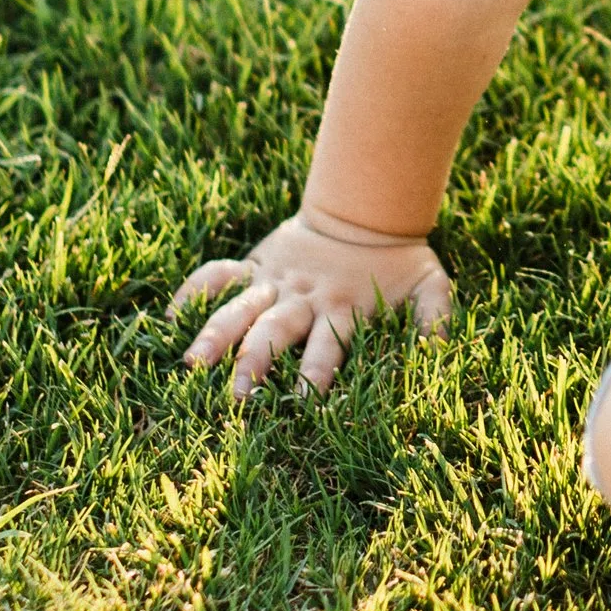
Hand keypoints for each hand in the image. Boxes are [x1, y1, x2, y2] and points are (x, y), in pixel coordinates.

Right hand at [171, 208, 452, 391]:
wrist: (367, 209)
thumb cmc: (400, 260)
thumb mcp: (431, 286)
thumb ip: (436, 318)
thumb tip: (442, 353)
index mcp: (343, 309)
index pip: (329, 345)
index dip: (317, 371)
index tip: (304, 401)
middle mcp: (304, 299)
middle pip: (276, 333)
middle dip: (257, 364)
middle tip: (238, 397)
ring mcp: (275, 283)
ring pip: (239, 310)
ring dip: (216, 337)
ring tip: (192, 366)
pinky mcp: (255, 267)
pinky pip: (217, 277)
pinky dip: (192, 293)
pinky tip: (168, 320)